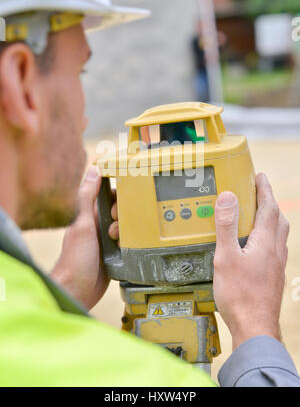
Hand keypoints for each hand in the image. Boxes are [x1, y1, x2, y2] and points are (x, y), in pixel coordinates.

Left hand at [51, 165, 118, 310]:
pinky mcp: (115, 255)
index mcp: (90, 215)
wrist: (77, 292)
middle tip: (118, 226)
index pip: (110, 196)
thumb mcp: (82, 225)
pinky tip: (132, 248)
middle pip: (121, 211)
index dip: (119, 195)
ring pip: (127, 227)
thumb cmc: (74, 260)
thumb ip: (87, 198)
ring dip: (129, 232)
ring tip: (119, 241)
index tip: (126, 198)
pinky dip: (132, 244)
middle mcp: (99, 226)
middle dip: (126, 216)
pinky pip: (129, 243)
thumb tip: (93, 170)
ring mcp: (107, 241)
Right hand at [213, 173, 288, 350]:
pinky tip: (259, 245)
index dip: (264, 190)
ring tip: (259, 214)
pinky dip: (269, 236)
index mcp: (264, 243)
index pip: (268, 208)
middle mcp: (275, 251)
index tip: (260, 177)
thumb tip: (229, 198)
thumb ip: (226, 226)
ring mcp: (276, 265)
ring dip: (272, 218)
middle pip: (278, 219)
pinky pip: (275, 248)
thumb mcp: (226, 257)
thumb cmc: (240, 296)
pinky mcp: (273, 276)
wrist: (255, 327)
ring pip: (279, 234)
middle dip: (270, 201)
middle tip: (260, 192)